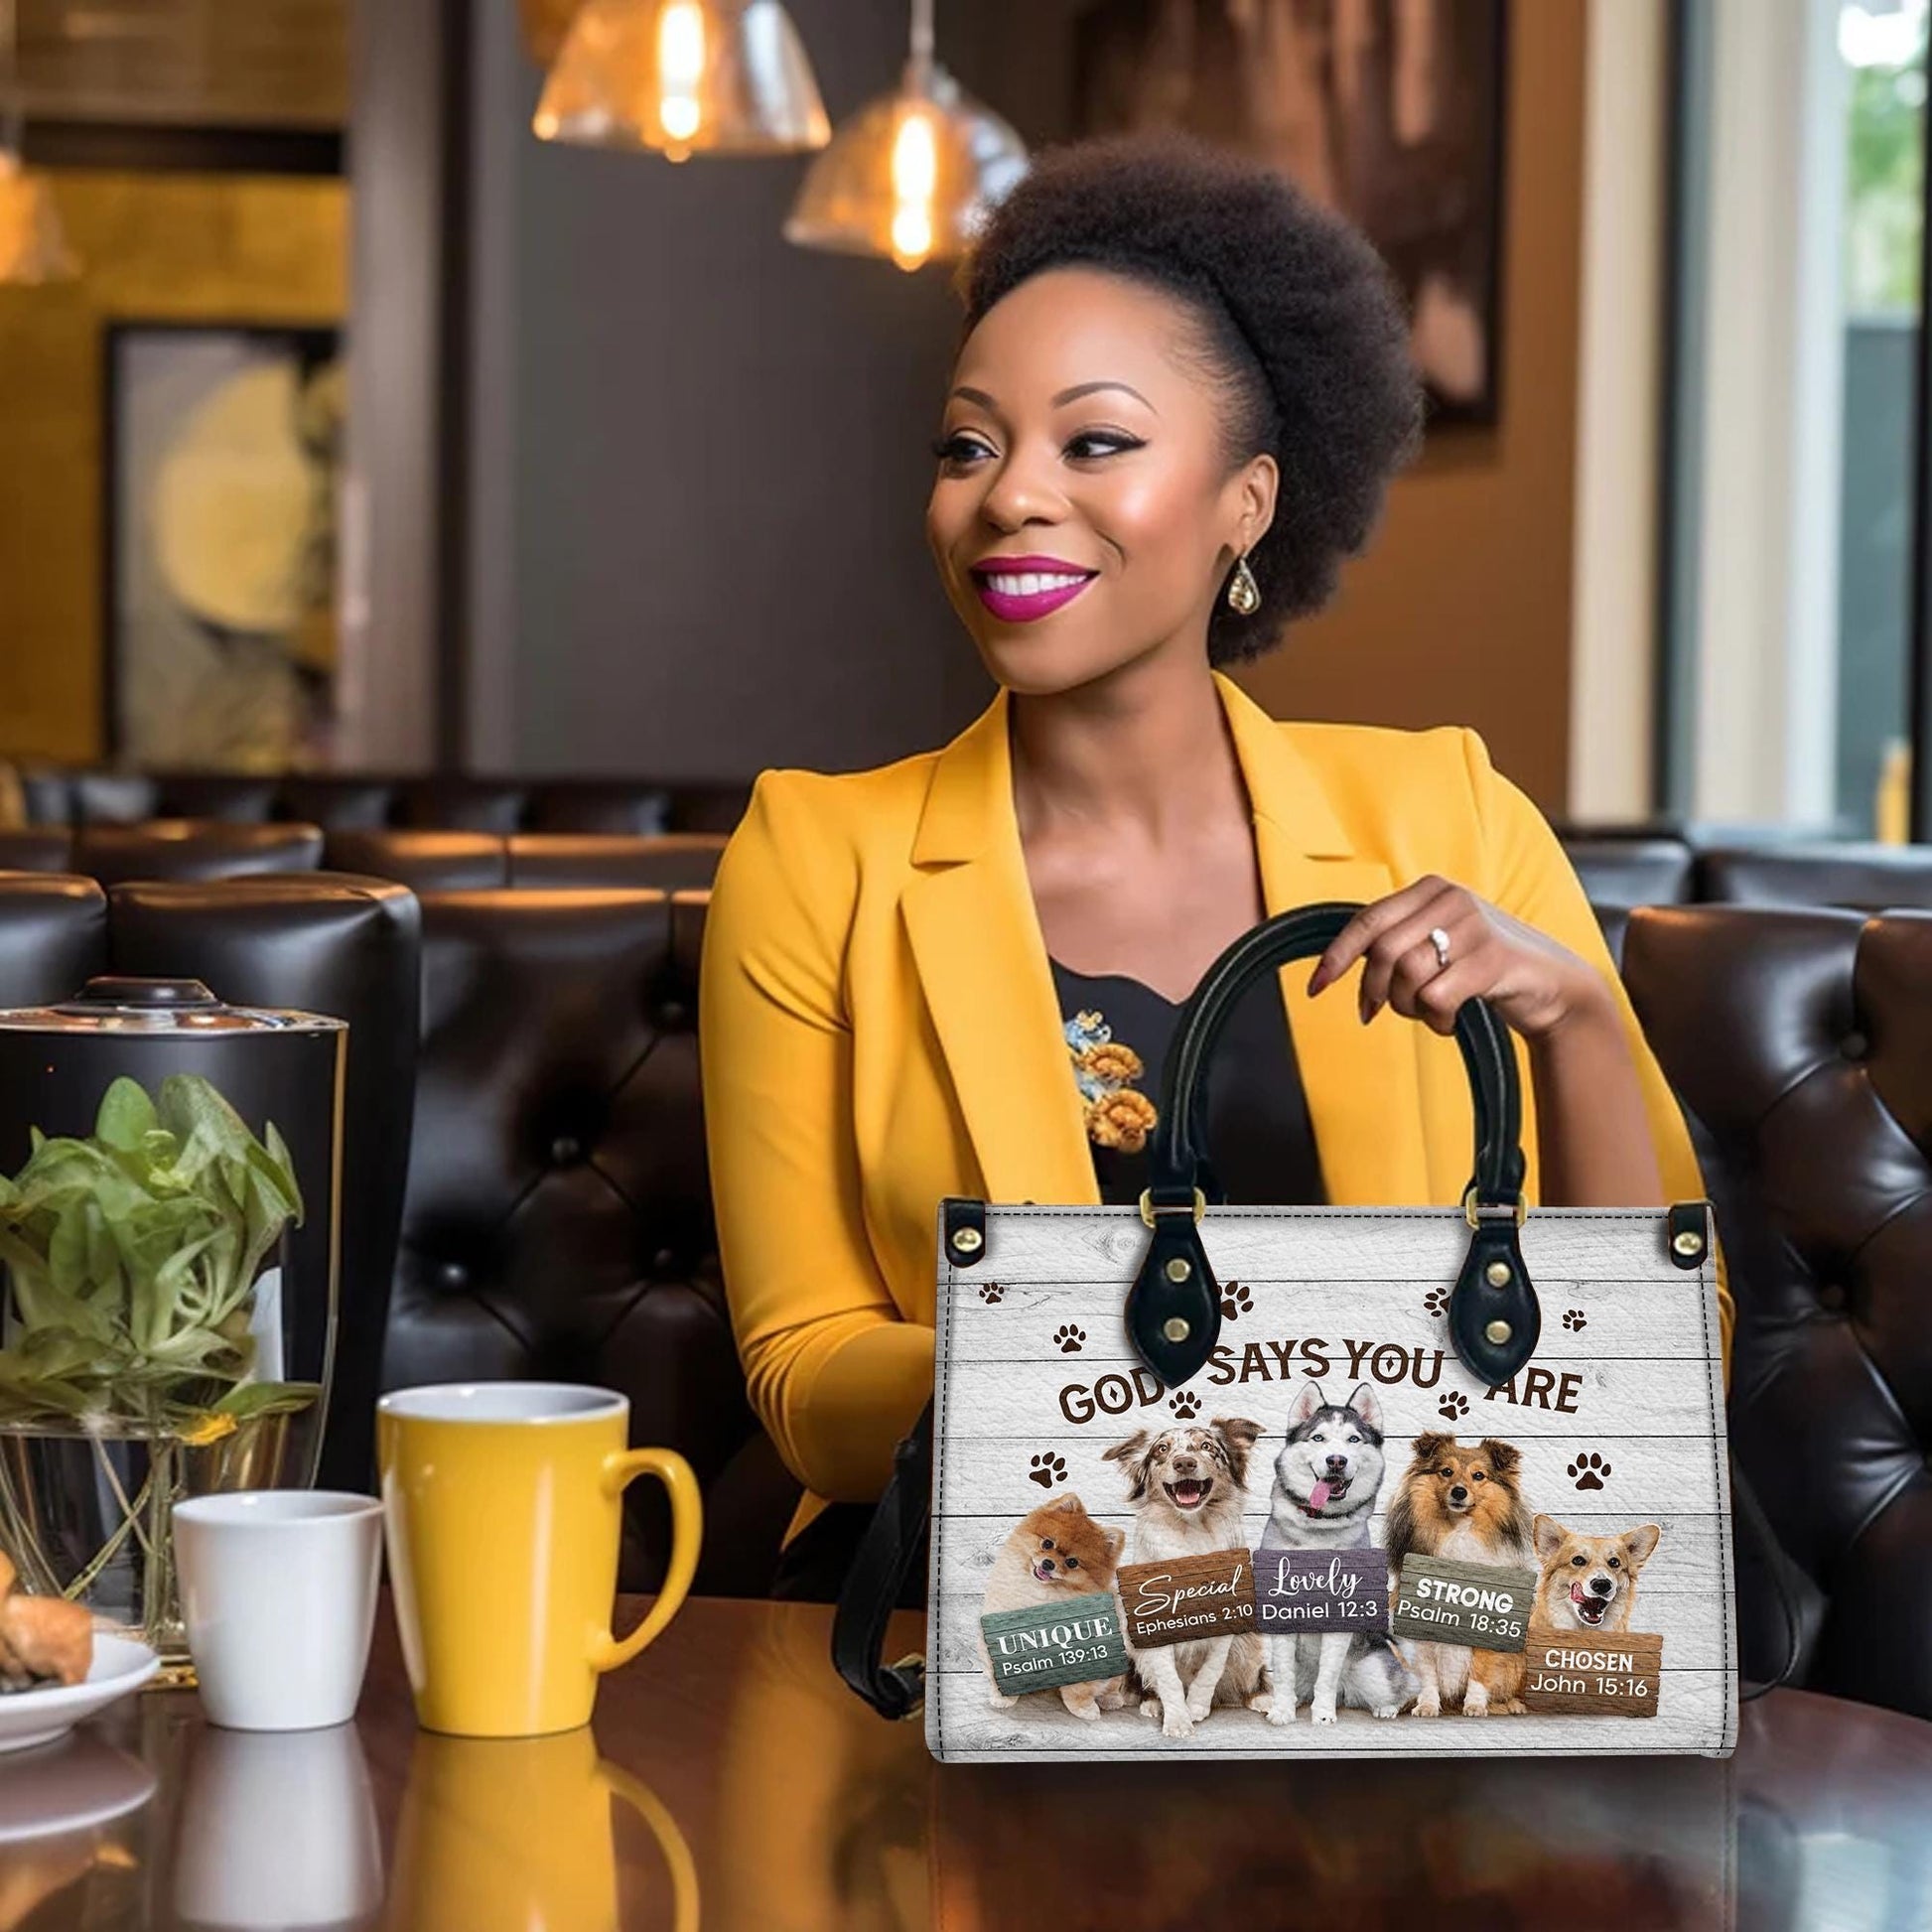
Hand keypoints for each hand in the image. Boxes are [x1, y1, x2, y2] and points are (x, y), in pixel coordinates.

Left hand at [1303, 875, 1609, 1041]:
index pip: (1366, 921)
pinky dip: (1436, 1020)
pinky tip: (1449, 1023)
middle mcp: (1450, 898)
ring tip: (1428, 1014)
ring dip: (1408, 1008)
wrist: (1551, 984)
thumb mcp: (1438, 942)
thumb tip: (1339, 971)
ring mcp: (1473, 926)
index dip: (1336, 956)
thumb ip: (1397, 943)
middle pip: (1382, 952)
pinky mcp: (1492, 959)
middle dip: (1375, 991)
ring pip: (1407, 975)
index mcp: (1430, 889)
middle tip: (1379, 1013)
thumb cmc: (1483, 966)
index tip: (1315, 988)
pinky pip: (1436, 997)